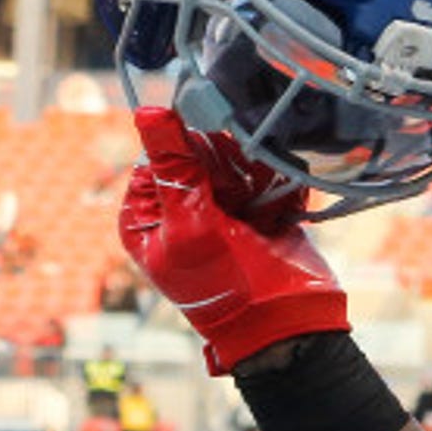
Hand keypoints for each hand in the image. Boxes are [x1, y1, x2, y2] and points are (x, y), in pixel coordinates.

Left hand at [119, 108, 346, 374]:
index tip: (214, 187)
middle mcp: (176, 204)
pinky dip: (278, 187)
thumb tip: (147, 109)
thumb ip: (173, 166)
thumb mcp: (191, 225)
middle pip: (203, 145)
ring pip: (238, 153)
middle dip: (230, 169)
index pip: (162, 148)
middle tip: (241, 203)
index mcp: (145, 212)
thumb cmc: (228, 287)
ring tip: (262, 214)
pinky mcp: (254, 205)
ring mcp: (217, 204)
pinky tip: (279, 216)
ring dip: (258, 178)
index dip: (193, 157)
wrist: (286, 322)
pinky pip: (267, 169)